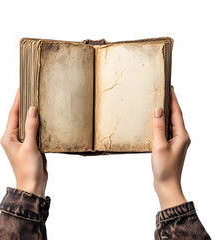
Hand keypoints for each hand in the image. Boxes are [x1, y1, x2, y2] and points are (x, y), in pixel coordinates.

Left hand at [0, 88, 47, 196]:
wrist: (33, 184)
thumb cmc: (28, 168)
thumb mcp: (30, 147)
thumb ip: (31, 127)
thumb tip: (32, 109)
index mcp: (8, 138)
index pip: (13, 115)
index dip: (16, 101)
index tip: (20, 89)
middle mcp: (13, 138)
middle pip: (18, 117)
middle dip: (23, 105)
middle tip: (30, 92)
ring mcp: (21, 142)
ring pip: (26, 124)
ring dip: (30, 113)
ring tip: (36, 101)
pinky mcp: (30, 145)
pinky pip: (32, 130)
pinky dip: (36, 123)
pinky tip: (42, 118)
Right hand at [151, 86, 190, 209]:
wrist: (167, 185)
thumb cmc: (165, 168)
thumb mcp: (160, 145)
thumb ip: (158, 127)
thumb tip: (158, 110)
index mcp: (182, 135)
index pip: (177, 113)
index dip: (173, 100)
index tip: (170, 88)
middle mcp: (181, 137)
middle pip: (175, 116)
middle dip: (170, 104)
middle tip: (164, 92)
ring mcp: (176, 142)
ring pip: (171, 123)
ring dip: (166, 113)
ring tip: (159, 104)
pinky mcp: (170, 146)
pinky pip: (166, 131)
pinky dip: (161, 124)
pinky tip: (155, 122)